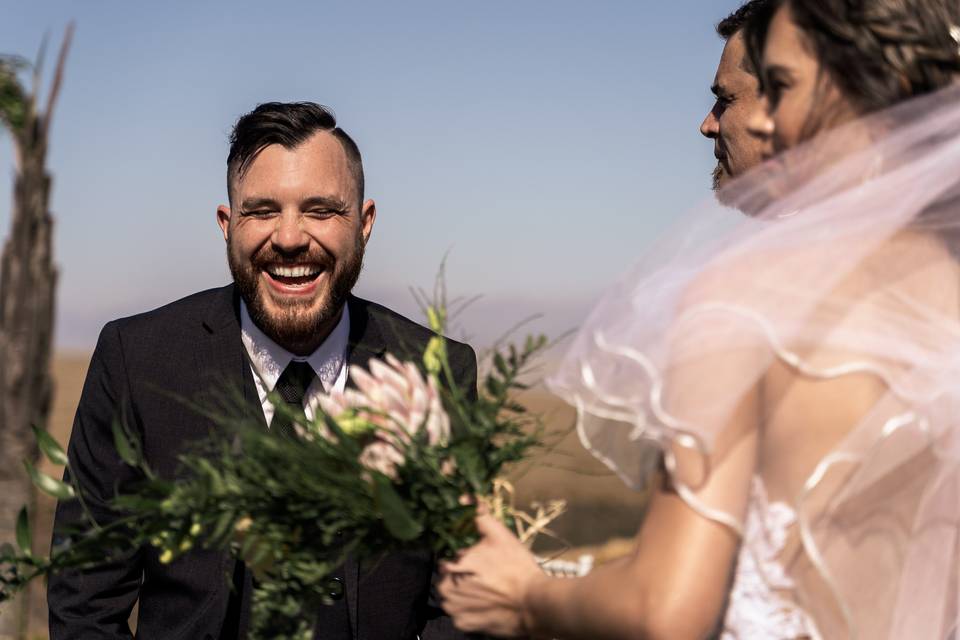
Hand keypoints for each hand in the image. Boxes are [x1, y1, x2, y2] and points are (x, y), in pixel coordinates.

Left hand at [438, 513, 547, 636]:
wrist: (534, 603)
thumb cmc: (515, 567)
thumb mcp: (500, 536)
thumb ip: (480, 517)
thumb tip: (466, 497)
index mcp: (450, 568)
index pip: (445, 562)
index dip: (460, 560)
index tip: (475, 562)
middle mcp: (447, 592)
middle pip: (447, 582)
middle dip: (461, 578)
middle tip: (483, 577)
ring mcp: (455, 612)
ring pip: (453, 600)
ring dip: (464, 596)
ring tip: (486, 591)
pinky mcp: (465, 628)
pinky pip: (461, 618)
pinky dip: (471, 612)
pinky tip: (487, 605)